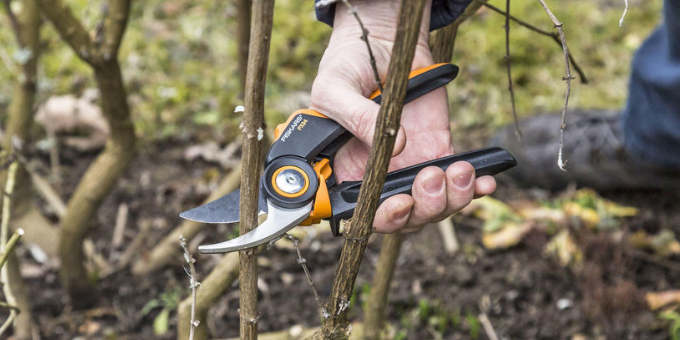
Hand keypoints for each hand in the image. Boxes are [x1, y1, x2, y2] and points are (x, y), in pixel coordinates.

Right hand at [310, 0, 495, 232]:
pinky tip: (483, 181)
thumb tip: (396, 144)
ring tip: (459, 170)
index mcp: (347, 171)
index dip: (383, 218)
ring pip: (435, 205)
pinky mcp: (439, 149)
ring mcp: (411, 166)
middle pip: (405, 218)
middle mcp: (380, 175)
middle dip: (424, 208)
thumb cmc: (348, 64)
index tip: (400, 203)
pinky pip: (459, 180)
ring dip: (452, 198)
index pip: (363, 213)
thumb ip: (355, 117)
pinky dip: (474, 186)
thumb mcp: (335, 88)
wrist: (384, 38)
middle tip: (431, 178)